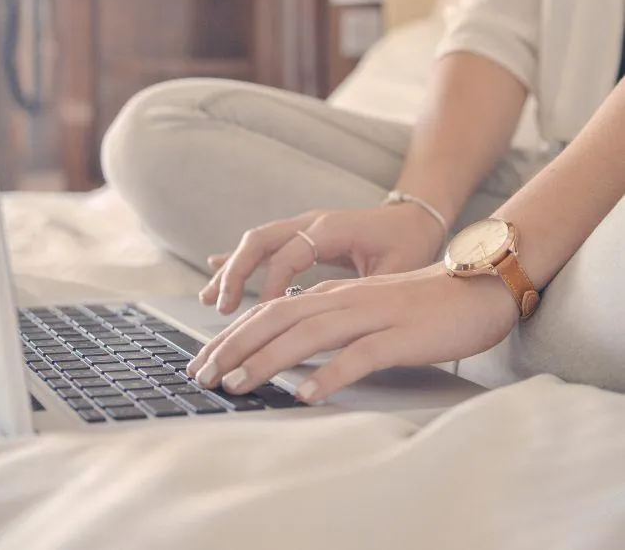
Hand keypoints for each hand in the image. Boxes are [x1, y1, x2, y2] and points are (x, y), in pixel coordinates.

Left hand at [187, 266, 518, 401]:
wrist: (477, 287)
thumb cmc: (421, 305)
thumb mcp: (367, 309)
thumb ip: (331, 322)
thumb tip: (292, 350)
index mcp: (335, 295)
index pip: (271, 311)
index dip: (234, 335)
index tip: (205, 361)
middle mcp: (345, 300)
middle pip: (278, 318)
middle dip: (235, 347)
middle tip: (203, 375)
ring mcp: (373, 315)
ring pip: (309, 334)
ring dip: (268, 359)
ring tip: (237, 384)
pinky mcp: (401, 336)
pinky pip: (360, 355)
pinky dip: (330, 374)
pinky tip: (307, 394)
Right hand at [202, 204, 445, 314]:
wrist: (417, 216)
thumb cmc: (410, 244)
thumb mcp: (396, 270)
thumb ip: (365, 292)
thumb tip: (338, 325)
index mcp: (333, 228)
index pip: (290, 254)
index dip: (273, 285)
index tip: (263, 315)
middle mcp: (312, 222)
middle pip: (261, 240)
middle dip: (236, 273)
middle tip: (220, 308)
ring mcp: (305, 226)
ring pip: (256, 242)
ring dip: (232, 269)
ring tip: (209, 300)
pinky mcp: (303, 234)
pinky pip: (265, 245)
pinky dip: (240, 259)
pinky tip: (216, 270)